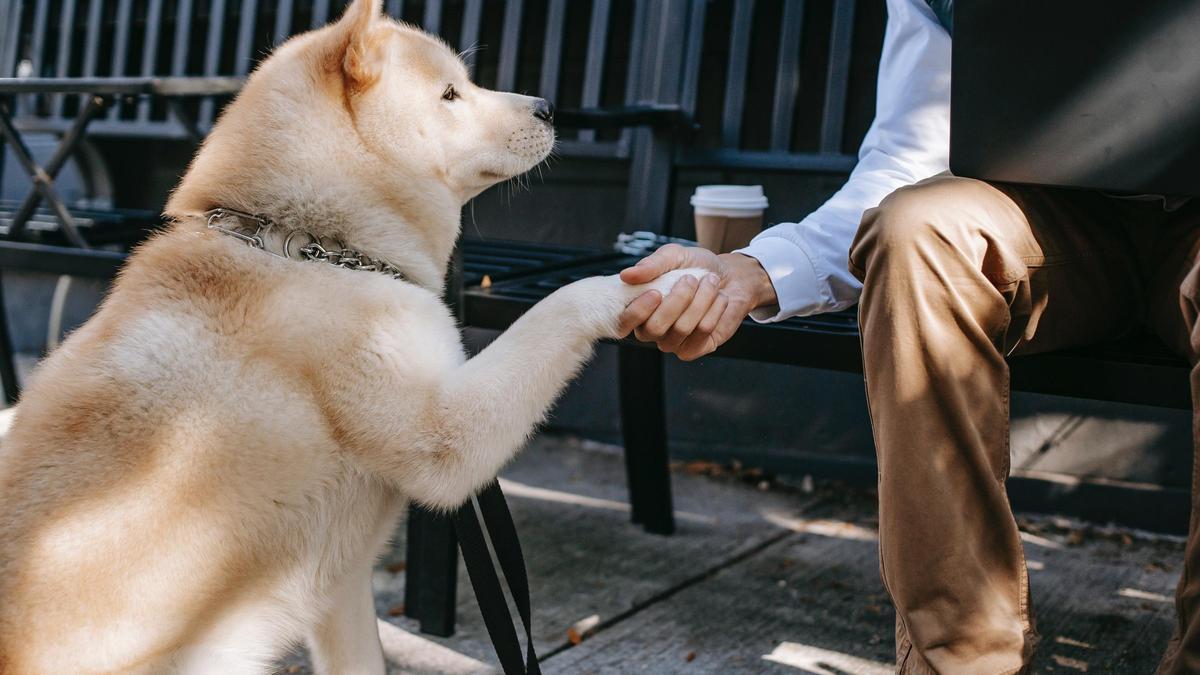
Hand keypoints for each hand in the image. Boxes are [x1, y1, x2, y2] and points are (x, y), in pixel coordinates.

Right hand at [616, 244, 777, 359]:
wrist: (731, 276)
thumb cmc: (696, 267)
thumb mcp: (674, 256)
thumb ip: (651, 265)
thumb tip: (626, 275)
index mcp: (639, 309)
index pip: (624, 323)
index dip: (637, 312)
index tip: (656, 292)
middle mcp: (652, 330)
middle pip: (655, 328)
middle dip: (677, 300)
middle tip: (691, 279)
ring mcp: (673, 342)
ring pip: (681, 329)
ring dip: (700, 300)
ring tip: (710, 282)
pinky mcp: (695, 348)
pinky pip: (702, 332)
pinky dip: (714, 309)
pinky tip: (719, 298)